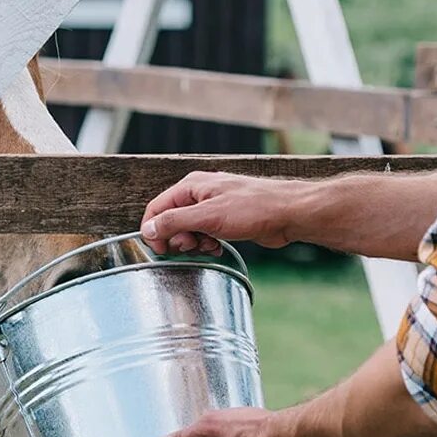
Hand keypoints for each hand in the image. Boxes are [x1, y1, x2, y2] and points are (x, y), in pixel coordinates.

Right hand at [140, 172, 313, 255]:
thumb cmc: (253, 209)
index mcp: (191, 186)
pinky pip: (205, 234)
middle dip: (178, 238)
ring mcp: (213, 207)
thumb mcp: (208, 217)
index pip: (157, 208)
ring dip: (194, 243)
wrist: (288, 214)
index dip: (154, 230)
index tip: (161, 250)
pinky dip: (207, 244)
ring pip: (189, 230)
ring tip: (209, 246)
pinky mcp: (225, 220)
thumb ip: (175, 221)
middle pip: (171, 220)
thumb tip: (148, 229)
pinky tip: (217, 247)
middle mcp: (200, 194)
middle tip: (192, 247)